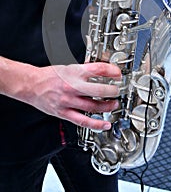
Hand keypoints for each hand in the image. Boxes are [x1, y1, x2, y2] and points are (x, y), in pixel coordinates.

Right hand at [4, 60, 120, 130]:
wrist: (32, 84)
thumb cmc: (50, 76)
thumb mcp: (70, 67)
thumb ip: (85, 71)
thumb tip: (102, 72)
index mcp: (75, 72)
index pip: (99, 69)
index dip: (112, 71)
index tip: (118, 74)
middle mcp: (73, 86)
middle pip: (99, 90)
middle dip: (113, 91)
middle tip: (118, 91)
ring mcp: (68, 101)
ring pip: (93, 106)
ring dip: (107, 106)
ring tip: (114, 105)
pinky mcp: (64, 112)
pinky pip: (82, 120)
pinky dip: (96, 123)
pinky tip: (105, 124)